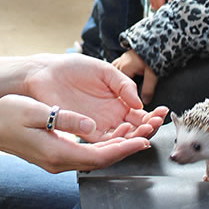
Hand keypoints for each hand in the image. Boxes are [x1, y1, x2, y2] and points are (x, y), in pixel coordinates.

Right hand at [0, 94, 152, 172]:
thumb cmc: (7, 115)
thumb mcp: (36, 111)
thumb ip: (65, 119)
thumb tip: (92, 126)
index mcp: (57, 152)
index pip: (99, 156)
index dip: (124, 149)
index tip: (143, 140)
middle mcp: (59, 161)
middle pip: (102, 159)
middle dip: (127, 147)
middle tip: (148, 133)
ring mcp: (57, 160)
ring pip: (95, 157)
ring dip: (117, 146)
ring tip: (136, 131)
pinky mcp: (55, 154)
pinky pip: (86, 153)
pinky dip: (103, 145)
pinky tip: (112, 133)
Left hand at [23, 53, 167, 141]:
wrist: (46, 73)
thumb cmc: (74, 68)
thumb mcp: (105, 70)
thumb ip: (123, 85)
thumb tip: (139, 102)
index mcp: (118, 101)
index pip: (140, 114)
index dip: (152, 115)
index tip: (162, 113)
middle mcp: (110, 115)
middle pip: (134, 128)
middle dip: (148, 127)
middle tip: (155, 123)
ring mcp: (98, 123)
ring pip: (121, 137)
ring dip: (135, 135)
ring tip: (145, 129)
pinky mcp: (83, 130)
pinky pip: (102, 140)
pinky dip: (115, 141)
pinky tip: (125, 134)